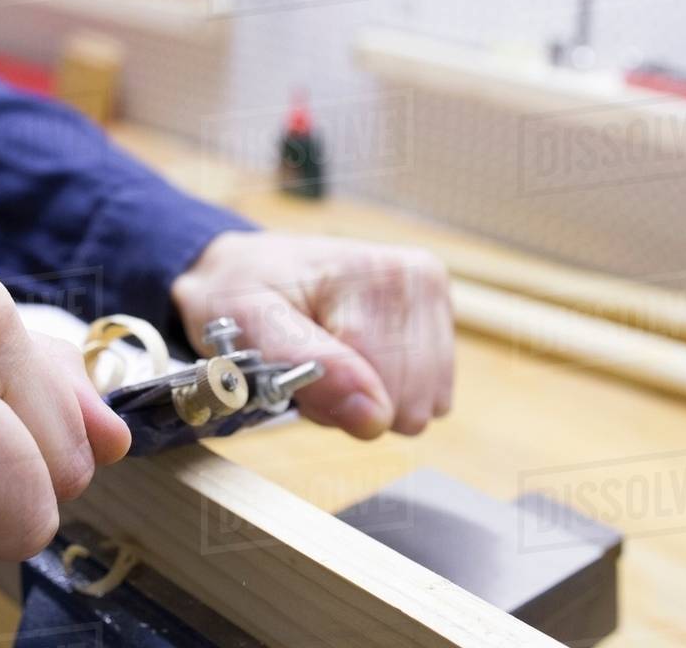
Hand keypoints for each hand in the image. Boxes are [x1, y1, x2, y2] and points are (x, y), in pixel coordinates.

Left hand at [172, 232, 453, 437]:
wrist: (253, 269)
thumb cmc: (246, 293)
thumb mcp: (249, 322)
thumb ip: (307, 366)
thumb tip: (375, 416)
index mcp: (380, 273)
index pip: (379, 390)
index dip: (328, 396)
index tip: (291, 364)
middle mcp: (419, 281)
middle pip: (406, 405)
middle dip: (352, 401)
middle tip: (310, 362)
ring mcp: (435, 302)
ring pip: (417, 409)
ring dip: (368, 401)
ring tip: (331, 359)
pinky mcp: (440, 326)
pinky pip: (427, 402)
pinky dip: (387, 394)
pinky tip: (357, 361)